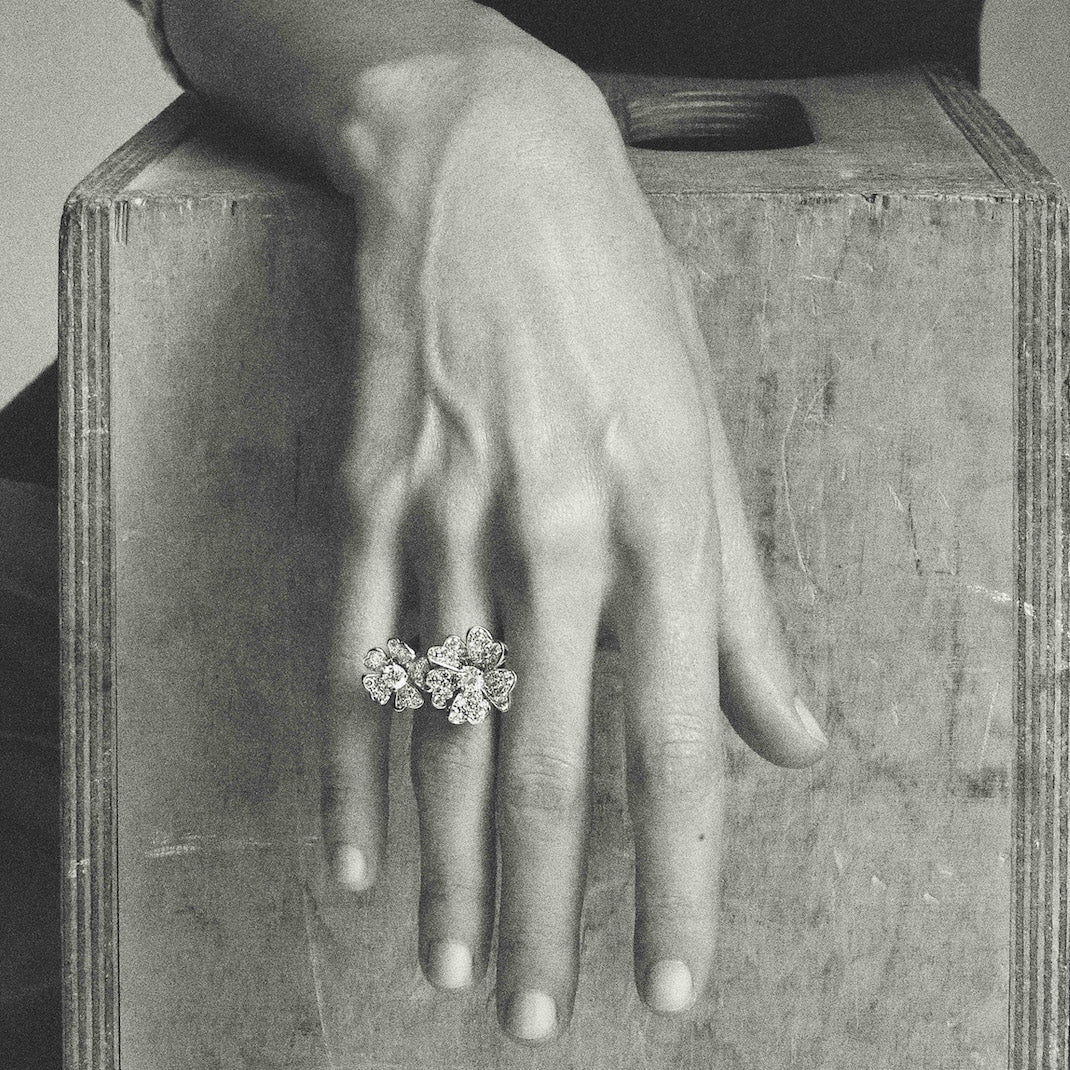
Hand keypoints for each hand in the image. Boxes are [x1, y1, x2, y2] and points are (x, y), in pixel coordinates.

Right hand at [317, 42, 828, 1043]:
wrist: (488, 176)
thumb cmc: (617, 302)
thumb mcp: (709, 436)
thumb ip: (745, 606)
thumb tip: (794, 739)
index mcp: (664, 520)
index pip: (680, 741)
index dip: (680, 879)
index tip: (668, 986)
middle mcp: (555, 532)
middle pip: (547, 760)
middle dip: (539, 908)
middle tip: (524, 1016)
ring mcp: (448, 514)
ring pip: (442, 727)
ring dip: (443, 861)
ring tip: (443, 965)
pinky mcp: (369, 496)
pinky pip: (354, 653)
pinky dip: (354, 763)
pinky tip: (356, 851)